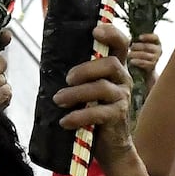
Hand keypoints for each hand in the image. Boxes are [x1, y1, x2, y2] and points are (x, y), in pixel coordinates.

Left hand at [54, 24, 134, 157]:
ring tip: (58, 100)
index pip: (121, 44)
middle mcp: (123, 80)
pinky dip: (78, 116)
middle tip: (67, 79)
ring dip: (76, 94)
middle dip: (85, 69)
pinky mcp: (118, 117)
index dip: (111, 33)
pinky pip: (98, 113)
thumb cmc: (94, 112)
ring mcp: (122, 98)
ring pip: (101, 88)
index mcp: (116, 69)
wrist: (110, 145)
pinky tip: (64, 121)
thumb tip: (51, 56)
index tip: (95, 30)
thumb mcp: (88, 89)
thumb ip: (80, 75)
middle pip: (110, 64)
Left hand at [127, 33, 161, 74]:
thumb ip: (140, 41)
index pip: (155, 37)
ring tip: (129, 54)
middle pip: (147, 46)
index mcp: (157, 43)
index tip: (139, 37)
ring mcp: (156, 58)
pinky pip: (144, 63)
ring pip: (145, 55)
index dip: (147, 36)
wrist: (147, 67)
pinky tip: (132, 61)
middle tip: (130, 47)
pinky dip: (137, 61)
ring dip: (135, 54)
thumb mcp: (144, 45)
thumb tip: (132, 40)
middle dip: (137, 46)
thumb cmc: (144, 53)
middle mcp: (158, 50)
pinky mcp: (153, 65)